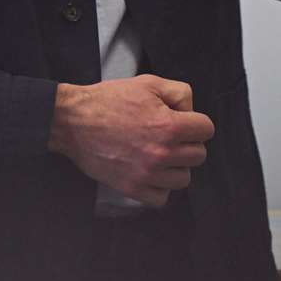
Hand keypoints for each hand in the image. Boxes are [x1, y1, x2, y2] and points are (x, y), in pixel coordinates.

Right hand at [48, 74, 213, 206]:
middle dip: (187, 142)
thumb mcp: (148, 83)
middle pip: (199, 155)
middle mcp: (161, 153)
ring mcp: (147, 174)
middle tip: (170, 136)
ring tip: (160, 154)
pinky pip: (162, 198)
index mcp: (168, 125)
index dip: (196, 122)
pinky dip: (159, 187)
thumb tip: (191, 111)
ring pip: (184, 178)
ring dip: (176, 166)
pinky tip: (150, 172)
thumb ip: (179, 93)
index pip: (207, 129)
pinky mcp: (132, 188)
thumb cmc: (108, 101)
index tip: (184, 121)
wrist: (73, 121)